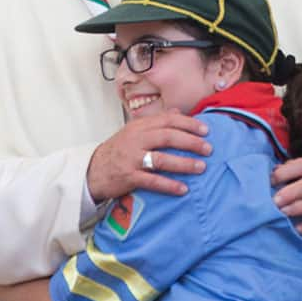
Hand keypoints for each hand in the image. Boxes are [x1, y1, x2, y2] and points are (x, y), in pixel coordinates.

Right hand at [87, 110, 210, 201]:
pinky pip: (152, 181)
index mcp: (140, 126)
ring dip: (184, 164)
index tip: (206, 130)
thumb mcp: (135, 130)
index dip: (189, 124)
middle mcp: (136, 139)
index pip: (168, 120)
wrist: (93, 170)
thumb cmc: (119, 149)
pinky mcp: (128, 177)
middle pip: (168, 137)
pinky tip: (183, 189)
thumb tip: (179, 111)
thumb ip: (157, 121)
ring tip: (201, 167)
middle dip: (191, 142)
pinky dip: (169, 185)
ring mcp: (132, 158)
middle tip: (209, 149)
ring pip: (161, 159)